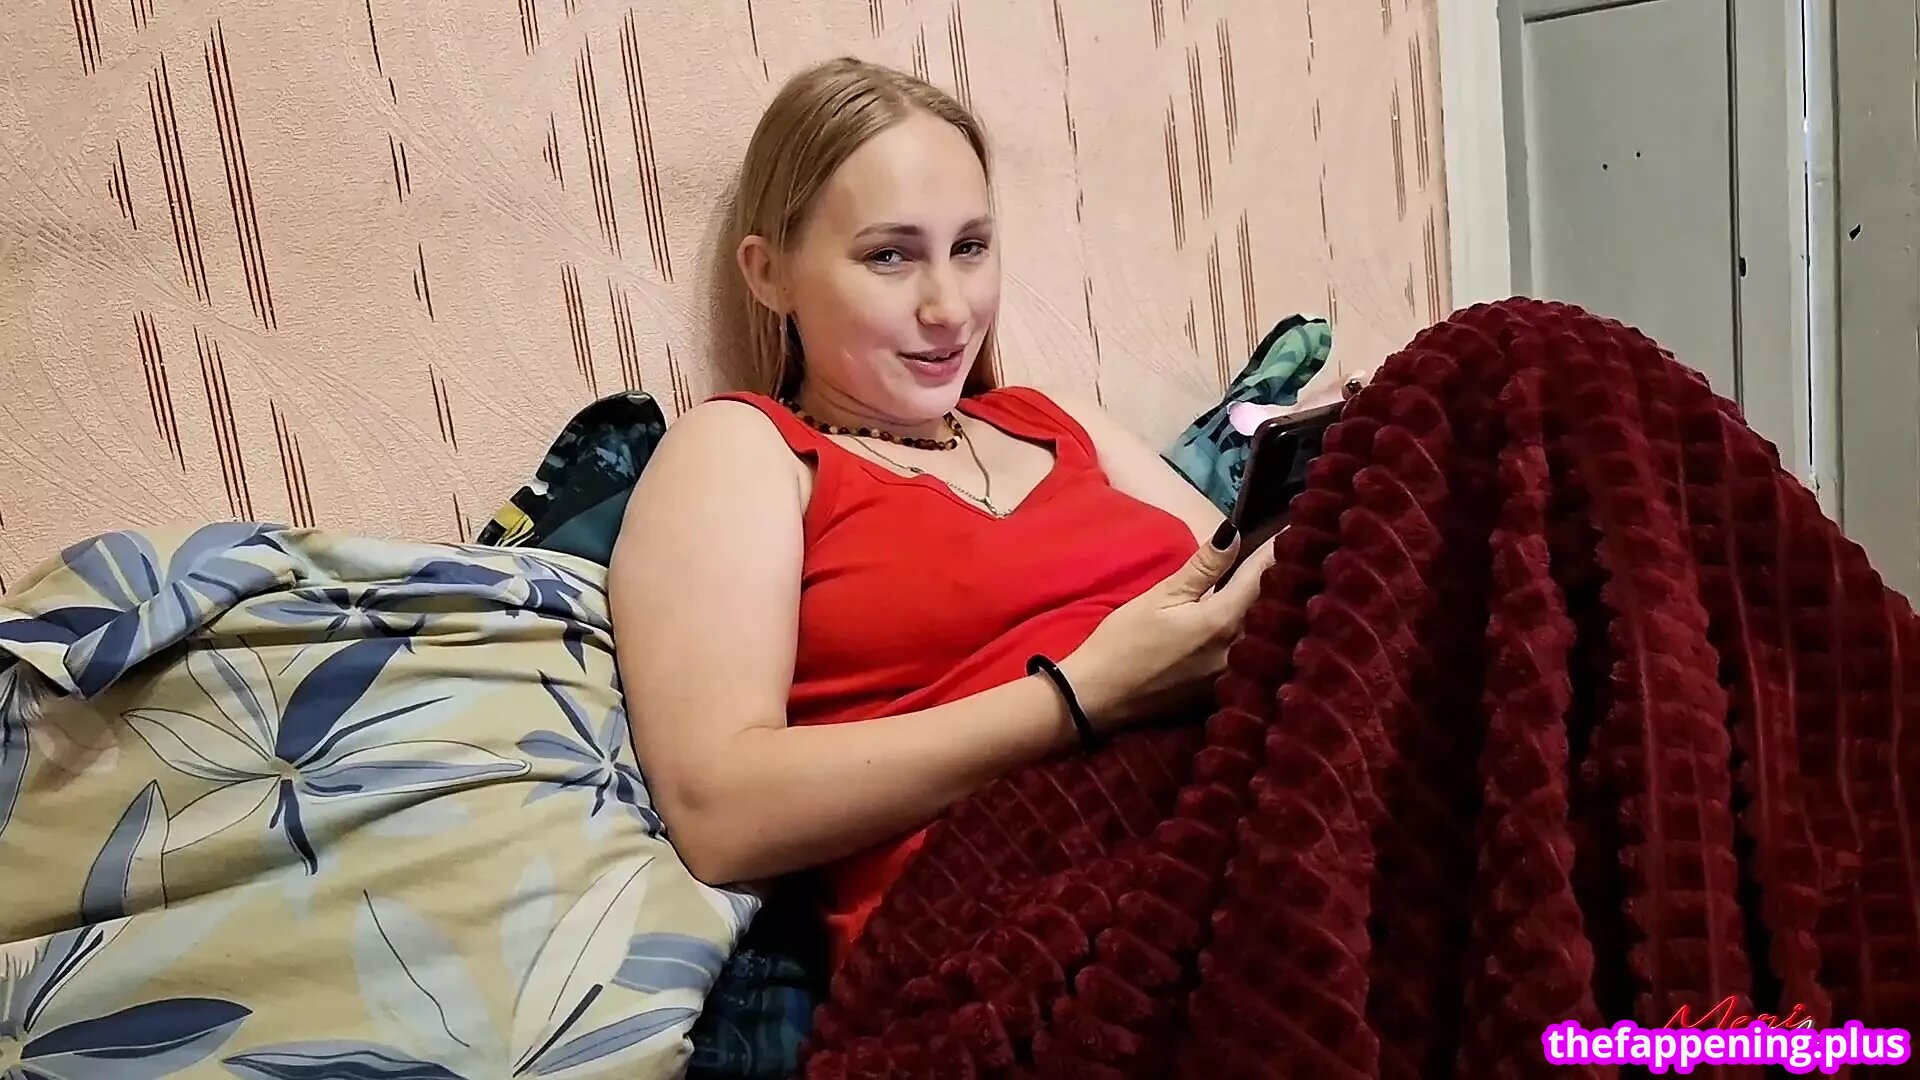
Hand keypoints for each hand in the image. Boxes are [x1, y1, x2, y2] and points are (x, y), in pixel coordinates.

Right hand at [1057, 522, 1279, 732]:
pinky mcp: (1227, 690)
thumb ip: (1202, 568)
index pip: (1264, 575)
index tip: (1297, 527)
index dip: (1280, 548)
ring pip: (1270, 631)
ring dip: (1280, 605)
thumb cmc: (1122, 644)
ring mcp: (1237, 675)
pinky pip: (1257, 653)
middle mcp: (1241, 651)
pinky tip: (1265, 620)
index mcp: (1224, 621)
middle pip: (1276, 606)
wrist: (1097, 699)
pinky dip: (1264, 632)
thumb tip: (1234, 532)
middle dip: (1288, 577)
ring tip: (1291, 578)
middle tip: (1300, 549)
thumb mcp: (1159, 598)